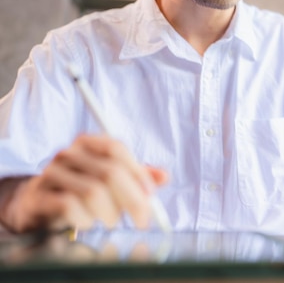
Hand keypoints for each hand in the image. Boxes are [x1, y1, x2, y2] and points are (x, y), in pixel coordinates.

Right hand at [6, 134, 167, 232]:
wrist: (37, 204)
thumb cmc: (80, 188)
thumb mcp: (110, 179)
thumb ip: (136, 176)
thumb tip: (164, 176)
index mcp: (87, 143)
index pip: (116, 149)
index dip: (137, 172)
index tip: (150, 194)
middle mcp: (68, 154)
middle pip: (109, 172)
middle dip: (132, 199)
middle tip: (142, 218)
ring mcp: (51, 174)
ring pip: (92, 192)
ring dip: (110, 212)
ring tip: (111, 220)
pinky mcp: (39, 196)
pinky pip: (70, 207)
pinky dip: (86, 218)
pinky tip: (88, 222)